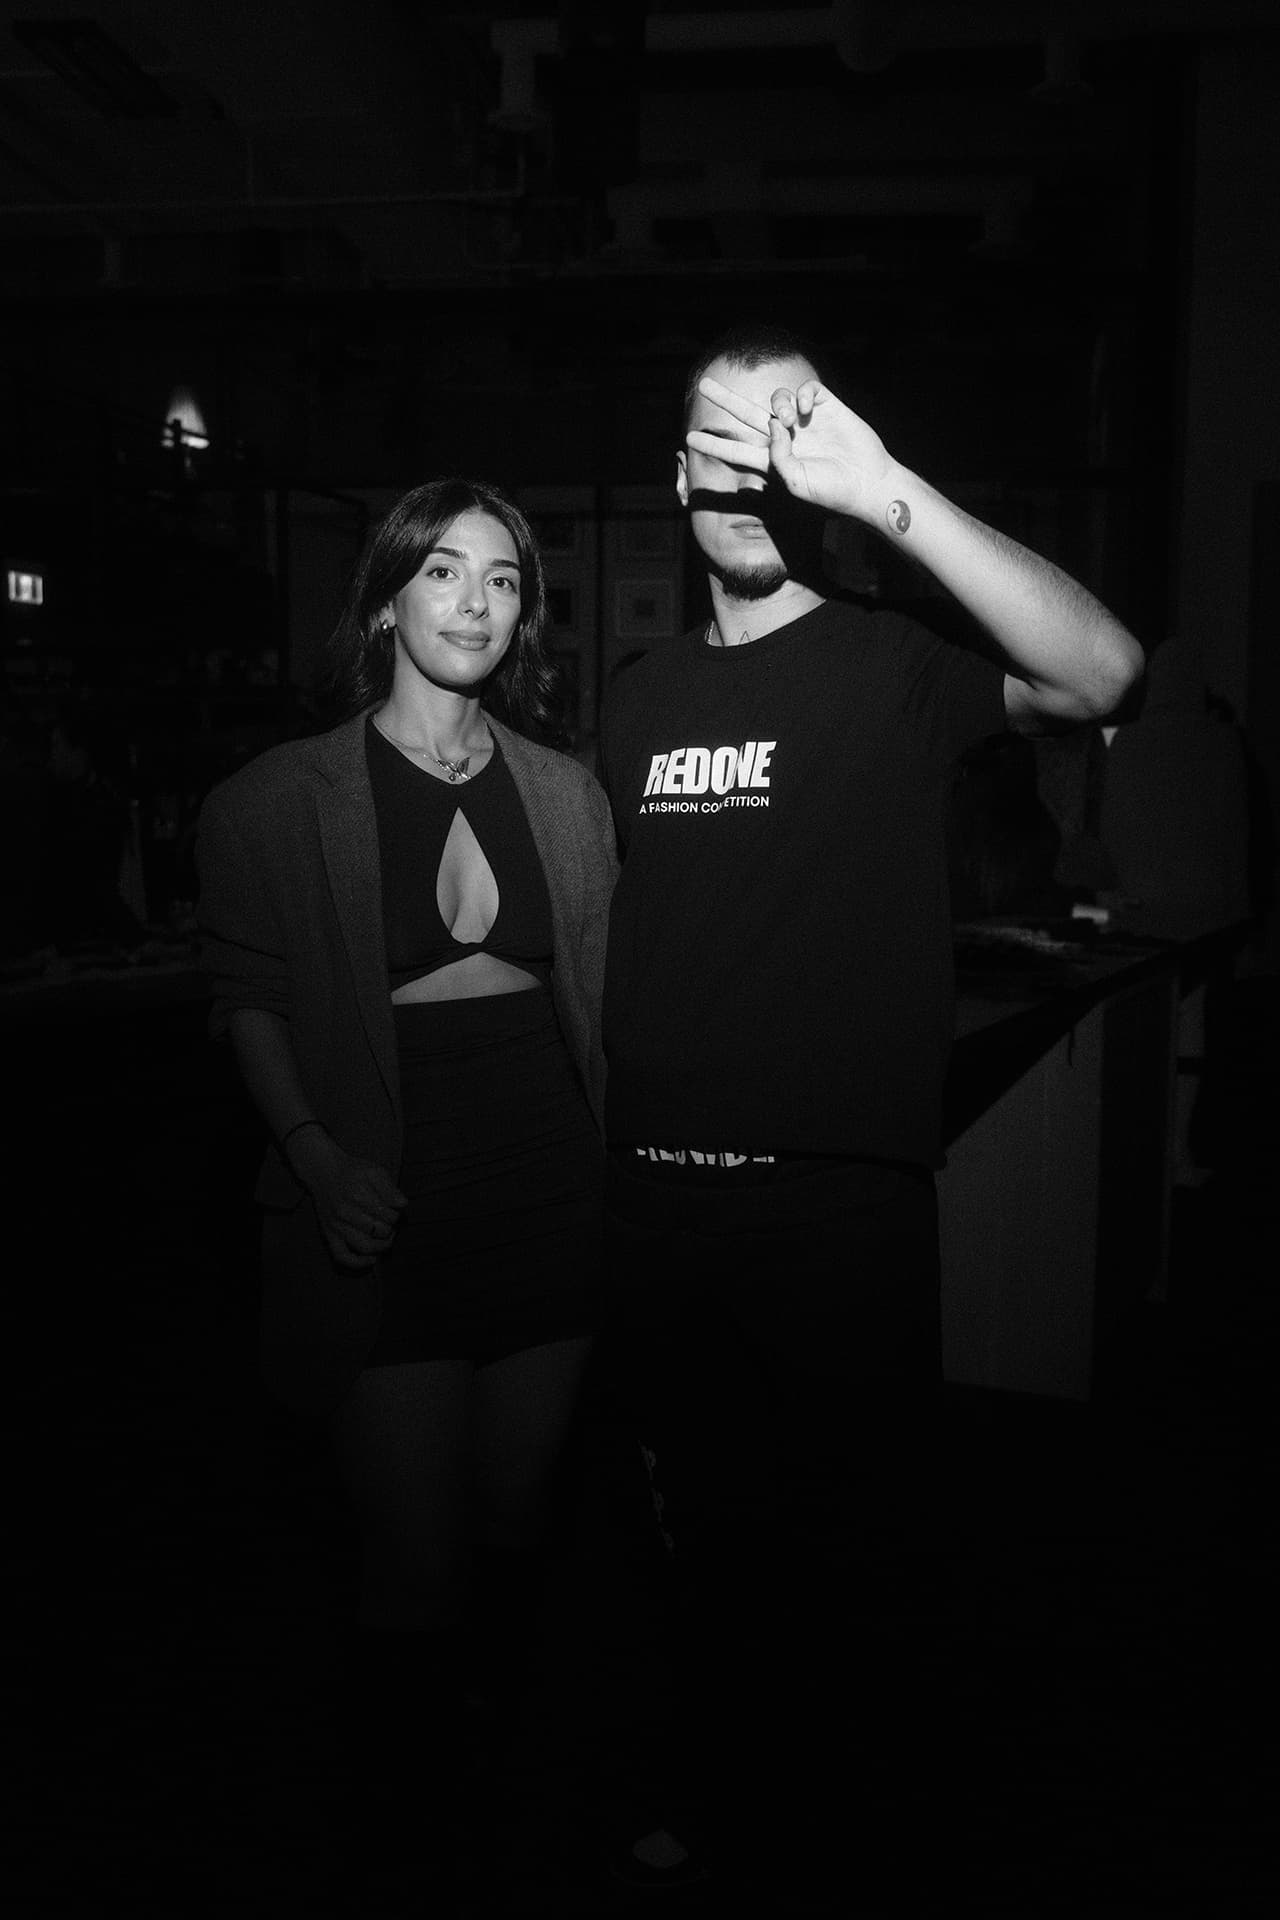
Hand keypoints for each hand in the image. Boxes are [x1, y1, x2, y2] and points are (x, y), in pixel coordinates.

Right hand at [288, 1127, 407, 1271]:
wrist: (323, 1171)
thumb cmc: (352, 1170)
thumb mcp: (374, 1170)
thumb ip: (390, 1188)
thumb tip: (402, 1204)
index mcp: (359, 1194)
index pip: (389, 1215)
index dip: (397, 1215)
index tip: (394, 1210)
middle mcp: (346, 1212)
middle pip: (380, 1231)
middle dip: (391, 1228)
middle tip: (391, 1222)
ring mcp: (336, 1225)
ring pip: (365, 1246)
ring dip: (381, 1246)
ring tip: (386, 1237)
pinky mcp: (328, 1234)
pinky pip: (342, 1256)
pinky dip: (358, 1262)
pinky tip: (371, 1259)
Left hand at [690, 373, 894, 521]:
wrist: (866, 482)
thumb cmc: (831, 492)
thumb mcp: (794, 483)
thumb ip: (777, 457)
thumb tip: (772, 424)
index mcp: (773, 460)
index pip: (736, 450)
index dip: (715, 444)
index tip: (689, 439)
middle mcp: (785, 437)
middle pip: (746, 414)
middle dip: (725, 399)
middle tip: (703, 385)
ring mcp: (804, 421)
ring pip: (776, 399)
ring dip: (778, 404)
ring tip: (790, 420)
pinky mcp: (824, 407)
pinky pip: (805, 389)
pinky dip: (801, 395)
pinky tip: (807, 411)